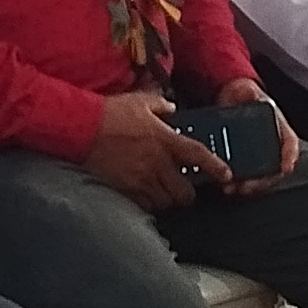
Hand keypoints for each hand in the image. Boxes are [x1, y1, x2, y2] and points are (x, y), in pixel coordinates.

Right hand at [84, 91, 231, 211]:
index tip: (225, 174)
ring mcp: (141, 179)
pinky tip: (143, 195)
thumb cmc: (110, 113)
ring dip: (166, 199)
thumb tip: (171, 109)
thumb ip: (161, 106)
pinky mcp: (125, 189)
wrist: (82, 128)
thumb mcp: (140, 101)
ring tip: (161, 191)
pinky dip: (147, 203)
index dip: (215, 166)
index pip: (198, 155)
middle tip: (182, 188)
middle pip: (184, 192)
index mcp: (164, 140)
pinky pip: (144, 206)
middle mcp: (157, 163)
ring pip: (165, 202)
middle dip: (186, 193)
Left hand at [219, 79, 297, 196]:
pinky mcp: (242, 161)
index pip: (290, 145)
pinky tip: (223, 185)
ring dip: (247, 186)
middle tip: (247, 186)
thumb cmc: (245, 94)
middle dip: (262, 182)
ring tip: (232, 189)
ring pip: (258, 178)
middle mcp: (272, 147)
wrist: (229, 98)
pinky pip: (242, 177)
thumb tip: (249, 93)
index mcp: (280, 130)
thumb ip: (250, 93)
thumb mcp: (249, 90)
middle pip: (274, 170)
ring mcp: (258, 156)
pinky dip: (235, 183)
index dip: (289, 157)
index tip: (285, 167)